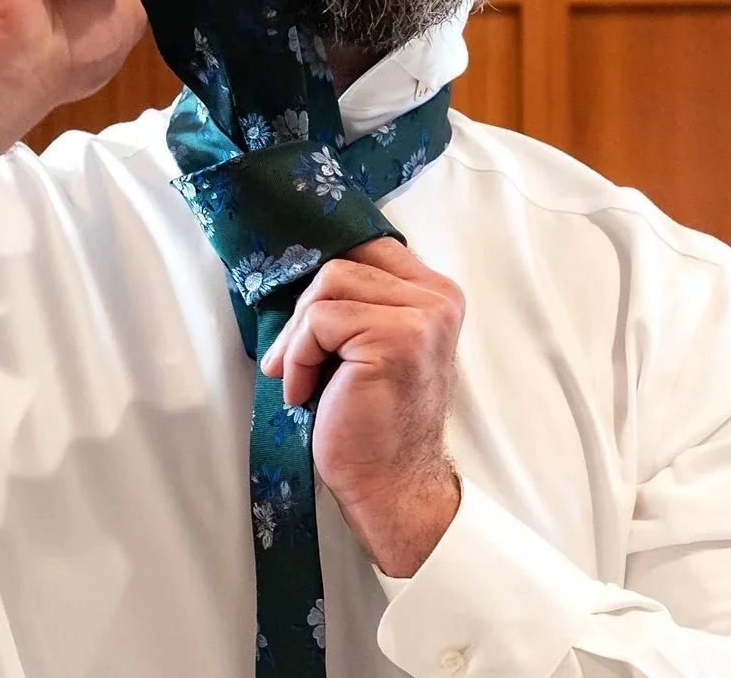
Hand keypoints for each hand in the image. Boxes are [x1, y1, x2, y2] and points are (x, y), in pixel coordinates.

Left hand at [261, 237, 464, 576]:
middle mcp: (439, 300)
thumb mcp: (371, 344)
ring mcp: (421, 318)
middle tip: (292, 361)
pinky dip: (298, 357)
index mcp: (437, 295)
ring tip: (300, 377)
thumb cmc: (372, 420)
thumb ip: (360, 301)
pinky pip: (319, 321)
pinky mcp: (394, 339)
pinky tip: (305, 391)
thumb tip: (299, 266)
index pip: (368, 246)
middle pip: (341, 264)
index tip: (305, 320)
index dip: (324, 279)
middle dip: (303, 314)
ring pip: (327, 285)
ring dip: (298, 336)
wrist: (391, 485)